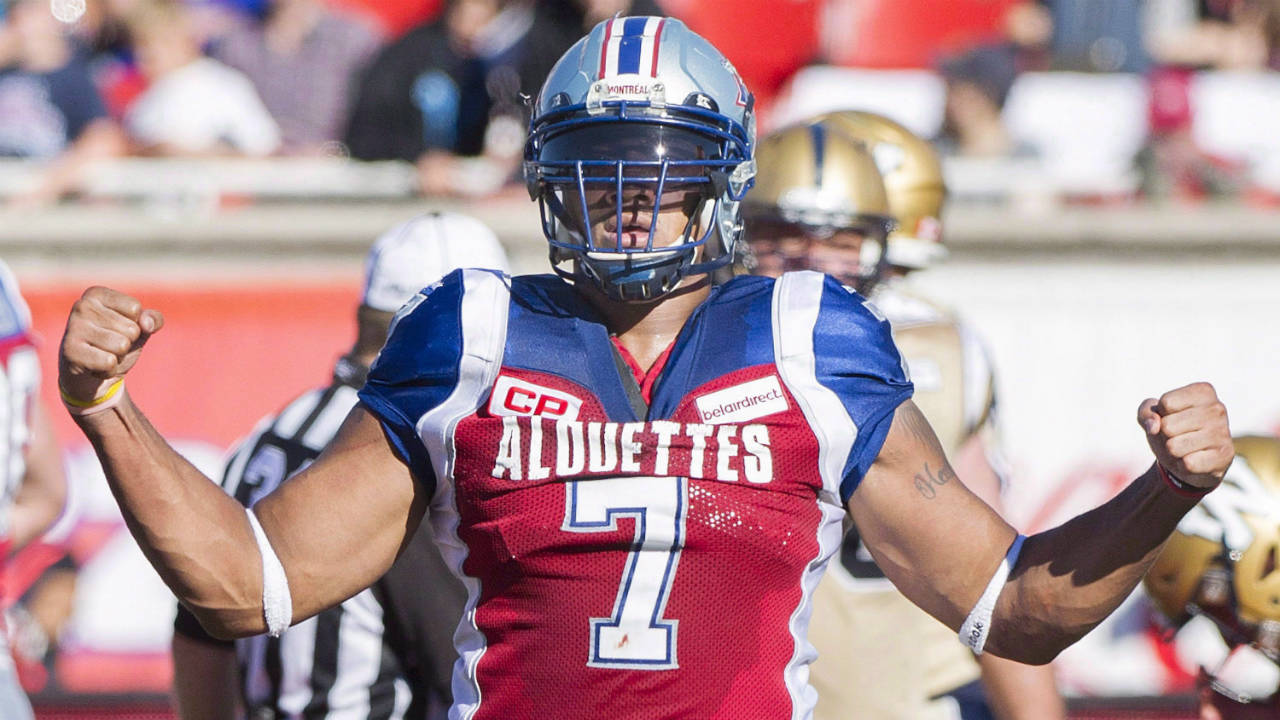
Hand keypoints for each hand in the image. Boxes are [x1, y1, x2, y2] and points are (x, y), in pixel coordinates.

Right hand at [58, 287, 163, 403]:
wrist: (89, 376)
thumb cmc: (115, 344)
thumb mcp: (140, 328)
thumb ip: (153, 319)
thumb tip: (147, 324)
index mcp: (96, 294)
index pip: (135, 309)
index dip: (135, 325)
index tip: (117, 330)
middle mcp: (81, 306)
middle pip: (131, 329)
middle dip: (127, 343)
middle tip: (108, 346)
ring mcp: (74, 328)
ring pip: (122, 345)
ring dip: (118, 357)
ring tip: (102, 355)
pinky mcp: (70, 351)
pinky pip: (109, 362)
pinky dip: (109, 370)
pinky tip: (95, 366)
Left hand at [1137, 382, 1232, 489]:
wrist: (1189, 461)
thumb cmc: (1171, 431)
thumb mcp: (1152, 415)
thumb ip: (1145, 412)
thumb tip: (1154, 426)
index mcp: (1203, 392)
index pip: (1166, 402)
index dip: (1161, 414)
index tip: (1173, 418)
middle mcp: (1217, 409)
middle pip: (1168, 425)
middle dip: (1165, 435)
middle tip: (1178, 437)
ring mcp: (1223, 432)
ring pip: (1174, 446)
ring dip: (1173, 451)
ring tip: (1185, 448)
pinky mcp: (1224, 456)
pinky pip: (1188, 463)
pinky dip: (1184, 465)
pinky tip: (1195, 460)